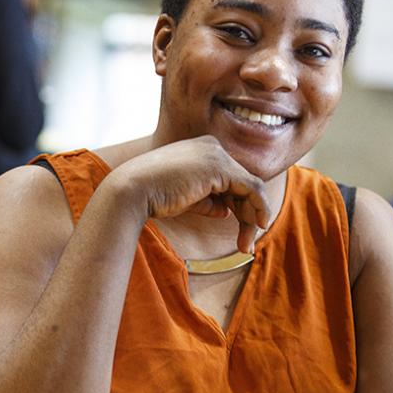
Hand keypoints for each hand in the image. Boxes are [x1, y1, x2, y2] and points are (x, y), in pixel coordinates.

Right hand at [111, 135, 270, 252]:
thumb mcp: (185, 197)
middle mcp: (212, 146)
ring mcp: (217, 154)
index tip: (240, 233)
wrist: (133, 191)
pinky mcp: (220, 167)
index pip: (230, 179)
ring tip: (246, 246)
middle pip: (243, 183)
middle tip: (245, 246)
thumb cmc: (153, 196)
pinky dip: (259, 208)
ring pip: (250, 188)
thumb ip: (207, 200)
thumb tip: (225, 210)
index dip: (237, 207)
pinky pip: (252, 188)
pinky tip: (259, 225)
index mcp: (202, 149)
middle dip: (248, 215)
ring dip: (253, 218)